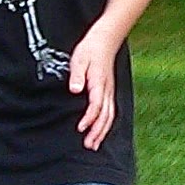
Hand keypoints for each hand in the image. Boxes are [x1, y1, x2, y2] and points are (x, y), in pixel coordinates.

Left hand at [69, 28, 119, 150]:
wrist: (105, 40)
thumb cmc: (90, 49)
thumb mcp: (79, 59)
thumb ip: (77, 75)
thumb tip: (74, 89)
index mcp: (99, 83)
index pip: (96, 105)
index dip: (90, 118)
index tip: (81, 128)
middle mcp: (107, 90)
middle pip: (105, 115)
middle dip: (98, 132)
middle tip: (89, 144)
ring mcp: (109, 92)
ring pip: (110, 116)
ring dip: (103, 131)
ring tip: (94, 144)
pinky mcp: (109, 92)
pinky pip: (110, 112)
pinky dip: (106, 124)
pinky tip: (101, 131)